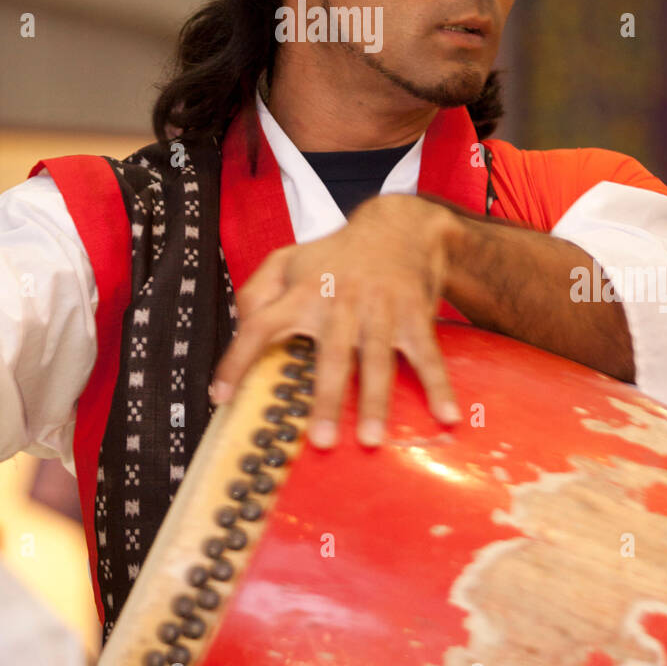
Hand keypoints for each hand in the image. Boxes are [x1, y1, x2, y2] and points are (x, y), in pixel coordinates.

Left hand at [210, 195, 462, 448]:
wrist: (398, 225)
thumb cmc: (336, 255)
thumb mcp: (288, 260)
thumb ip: (257, 291)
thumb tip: (241, 328)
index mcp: (301, 291)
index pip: (260, 325)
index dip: (237, 359)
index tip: (221, 397)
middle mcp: (339, 300)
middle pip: (331, 354)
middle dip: (326, 399)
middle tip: (320, 440)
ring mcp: (379, 308)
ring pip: (376, 359)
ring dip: (374, 401)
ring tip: (369, 439)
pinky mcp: (413, 314)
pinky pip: (426, 354)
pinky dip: (438, 386)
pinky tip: (446, 417)